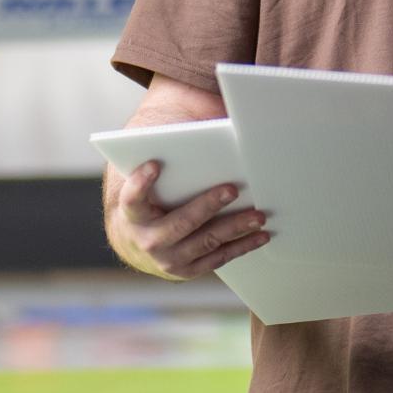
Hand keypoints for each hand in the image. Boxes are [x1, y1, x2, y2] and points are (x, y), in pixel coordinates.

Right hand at [107, 161, 270, 280]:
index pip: (132, 198)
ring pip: (205, 241)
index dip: (141, 183)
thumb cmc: (151, 200)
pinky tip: (261, 235)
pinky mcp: (187, 271)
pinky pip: (218, 258)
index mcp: (133, 214)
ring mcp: (168, 259)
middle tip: (232, 189)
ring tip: (258, 215)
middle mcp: (148, 240)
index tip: (155, 164)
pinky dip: (242, 246)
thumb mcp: (147, 181)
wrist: (137, 242)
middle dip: (208, 205)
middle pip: (181, 222)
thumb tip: (201, 122)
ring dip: (235, 227)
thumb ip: (165, 156)